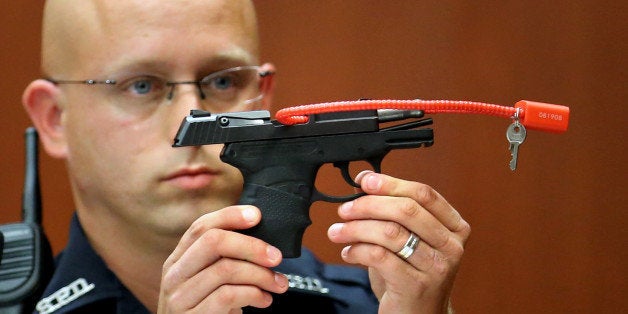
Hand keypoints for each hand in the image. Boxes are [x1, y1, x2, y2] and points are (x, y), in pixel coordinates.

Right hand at [158, 206, 288, 312]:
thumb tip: (261, 240)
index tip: (257, 216)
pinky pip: (228, 295)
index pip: (200, 227)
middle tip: (276, 256)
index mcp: (179, 259)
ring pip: (226, 269)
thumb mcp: (207, 281)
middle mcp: (175, 274)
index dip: (229, 216)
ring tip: (278, 284)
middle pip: (213, 242)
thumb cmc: (207, 310)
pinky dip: (254, 294)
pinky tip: (264, 299)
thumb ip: (223, 259)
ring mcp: (180, 296)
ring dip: (261, 275)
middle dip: (251, 245)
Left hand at [328, 171, 469, 313]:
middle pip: (406, 210)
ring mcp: (436, 267)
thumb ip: (390, 211)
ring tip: (338, 231)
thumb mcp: (407, 240)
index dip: (391, 183)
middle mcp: (451, 246)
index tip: (365, 181)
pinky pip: (380, 257)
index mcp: (454, 227)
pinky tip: (347, 251)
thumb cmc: (410, 275)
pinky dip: (357, 250)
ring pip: (390, 233)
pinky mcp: (416, 285)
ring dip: (356, 228)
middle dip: (369, 205)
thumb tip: (365, 181)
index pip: (423, 194)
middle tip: (345, 209)